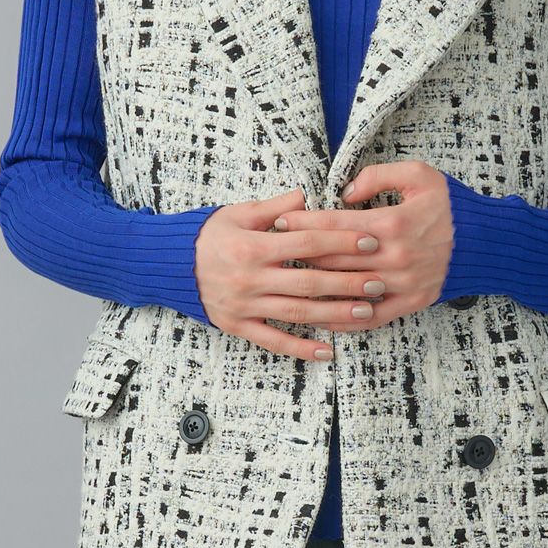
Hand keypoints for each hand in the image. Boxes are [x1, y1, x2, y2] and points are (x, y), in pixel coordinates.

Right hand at [192, 185, 393, 361]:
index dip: (340, 242)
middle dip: (348, 282)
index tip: (369, 241)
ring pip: (298, 312)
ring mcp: (245, 305)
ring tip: (366, 312)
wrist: (168, 265)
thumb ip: (274, 208)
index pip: (306, 243)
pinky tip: (327, 351)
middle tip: (379, 281)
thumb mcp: (237, 213)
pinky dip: (300, 348)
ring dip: (334, 314)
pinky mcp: (238, 325)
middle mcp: (251, 277)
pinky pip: (273, 340)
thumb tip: (307, 197)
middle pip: (309, 281)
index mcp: (253, 245)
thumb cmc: (207, 235)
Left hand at [274, 160, 453, 333]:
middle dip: (300, 252)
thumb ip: (378, 176)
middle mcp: (394, 257)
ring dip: (314, 284)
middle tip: (274, 249)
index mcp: (392, 224)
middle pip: (333, 258)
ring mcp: (401, 284)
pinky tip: (319, 315)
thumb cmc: (451, 205)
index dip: (303, 222)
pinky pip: (369, 317)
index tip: (280, 220)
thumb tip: (344, 192)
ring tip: (287, 279)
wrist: (488, 242)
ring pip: (346, 288)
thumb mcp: (420, 175)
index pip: (334, 225)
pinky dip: (342, 318)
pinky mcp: (410, 303)